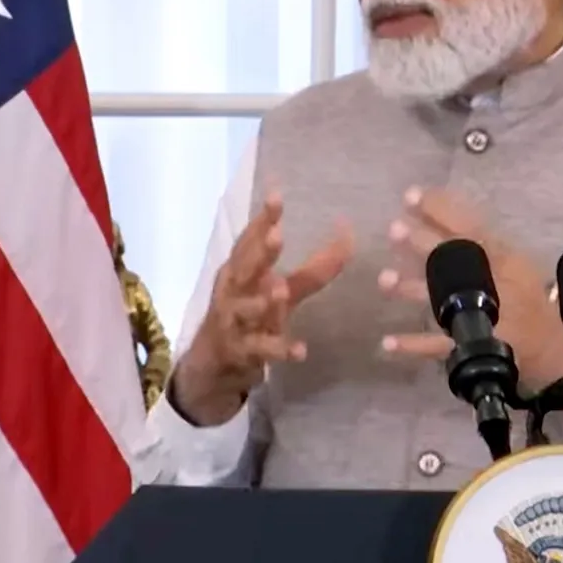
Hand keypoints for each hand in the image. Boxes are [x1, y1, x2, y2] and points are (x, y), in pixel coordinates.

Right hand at [174, 193, 351, 424]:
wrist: (214, 365)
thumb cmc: (251, 316)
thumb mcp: (282, 290)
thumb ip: (315, 269)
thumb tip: (348, 235)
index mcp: (240, 271)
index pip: (250, 241)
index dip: (262, 220)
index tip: (276, 196)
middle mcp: (233, 292)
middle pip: (244, 269)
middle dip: (260, 253)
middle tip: (278, 236)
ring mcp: (234, 324)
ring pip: (247, 310)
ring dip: (263, 301)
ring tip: (281, 290)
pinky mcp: (241, 353)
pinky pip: (262, 350)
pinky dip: (280, 349)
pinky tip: (300, 350)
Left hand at [377, 186, 562, 392]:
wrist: (550, 347)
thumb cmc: (528, 299)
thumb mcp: (515, 263)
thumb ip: (485, 242)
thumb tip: (443, 216)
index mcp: (505, 259)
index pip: (471, 227)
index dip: (441, 210)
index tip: (411, 195)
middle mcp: (494, 284)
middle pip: (456, 260)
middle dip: (423, 244)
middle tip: (394, 229)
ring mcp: (482, 317)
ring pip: (442, 299)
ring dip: (412, 289)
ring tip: (384, 280)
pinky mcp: (472, 346)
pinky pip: (439, 347)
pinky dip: (412, 345)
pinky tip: (387, 343)